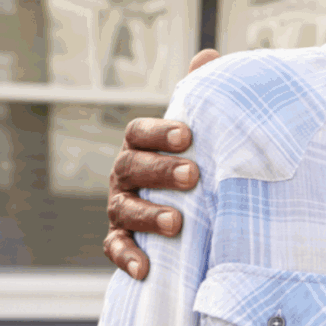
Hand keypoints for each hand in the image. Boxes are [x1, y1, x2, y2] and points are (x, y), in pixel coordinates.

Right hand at [101, 49, 218, 279]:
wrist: (186, 209)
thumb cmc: (192, 160)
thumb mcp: (197, 132)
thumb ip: (199, 96)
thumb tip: (209, 55)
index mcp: (140, 145)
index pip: (139, 132)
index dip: (159, 132)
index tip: (187, 135)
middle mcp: (125, 174)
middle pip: (133, 168)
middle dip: (161, 171)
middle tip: (194, 175)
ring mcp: (120, 207)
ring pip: (125, 209)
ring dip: (149, 215)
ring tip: (177, 223)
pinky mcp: (120, 239)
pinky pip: (116, 248)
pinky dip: (128, 258)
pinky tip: (146, 269)